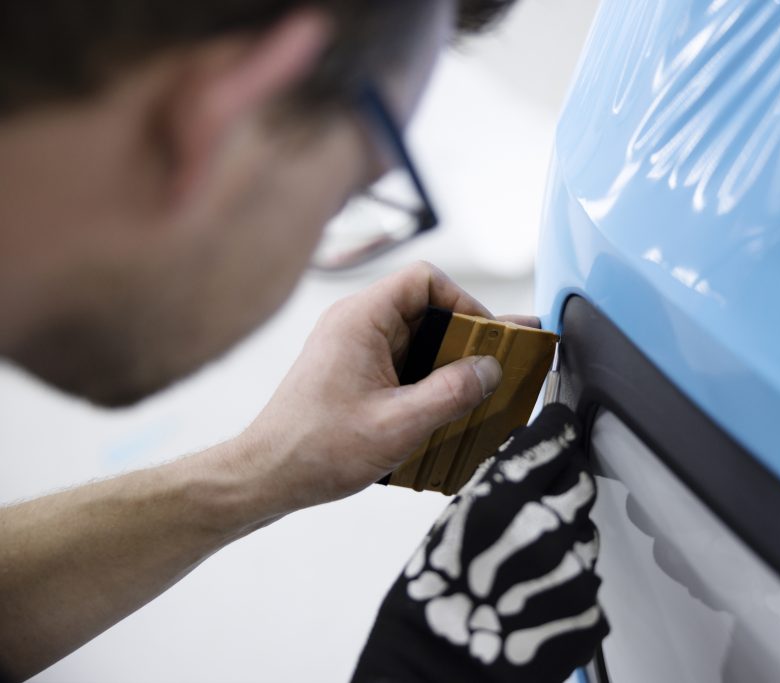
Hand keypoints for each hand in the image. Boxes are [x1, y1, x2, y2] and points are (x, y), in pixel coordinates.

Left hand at [239, 261, 534, 513]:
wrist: (267, 476)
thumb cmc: (316, 449)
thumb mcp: (397, 425)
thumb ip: (451, 393)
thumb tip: (491, 369)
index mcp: (361, 319)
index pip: (425, 281)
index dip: (464, 302)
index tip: (487, 339)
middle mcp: (356, 324)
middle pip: (427, 310)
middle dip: (465, 340)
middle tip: (496, 369)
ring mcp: (354, 348)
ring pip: (418, 340)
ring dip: (448, 365)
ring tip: (477, 395)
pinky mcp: (355, 372)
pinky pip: (404, 363)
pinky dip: (429, 381)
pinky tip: (446, 412)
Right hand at [353, 404, 608, 682]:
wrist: (440, 673)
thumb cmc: (431, 606)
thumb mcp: (449, 527)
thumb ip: (494, 487)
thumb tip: (523, 455)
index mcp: (503, 502)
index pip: (554, 441)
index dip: (556, 432)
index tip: (557, 429)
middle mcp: (545, 532)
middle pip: (579, 483)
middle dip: (563, 485)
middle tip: (538, 504)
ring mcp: (573, 574)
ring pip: (586, 533)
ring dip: (566, 539)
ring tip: (526, 566)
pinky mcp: (588, 611)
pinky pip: (588, 580)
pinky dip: (568, 583)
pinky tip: (535, 598)